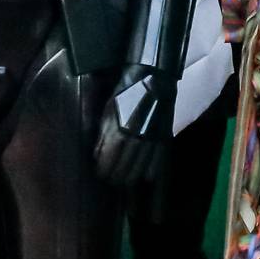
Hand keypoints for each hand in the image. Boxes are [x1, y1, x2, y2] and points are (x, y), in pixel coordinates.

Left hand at [95, 63, 175, 185]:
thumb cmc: (125, 92)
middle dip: (115, 177)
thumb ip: (102, 134)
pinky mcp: (163, 138)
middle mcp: (137, 139)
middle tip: (109, 179)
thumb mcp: (107, 110)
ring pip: (140, 169)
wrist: (153, 78)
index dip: (103, 170)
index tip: (99, 173)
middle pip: (124, 169)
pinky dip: (148, 171)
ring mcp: (152, 140)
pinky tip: (143, 175)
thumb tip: (97, 155)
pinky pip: (156, 161)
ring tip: (122, 180)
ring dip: (130, 177)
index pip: (109, 161)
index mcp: (120, 132)